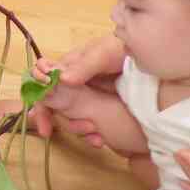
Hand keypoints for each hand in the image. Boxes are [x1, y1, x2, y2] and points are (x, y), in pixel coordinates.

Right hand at [0, 36, 126, 144]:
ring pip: (69, 117)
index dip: (37, 96)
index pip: (43, 82)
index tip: (36, 109)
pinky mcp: (102, 111)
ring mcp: (88, 99)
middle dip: (51, 118)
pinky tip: (100, 140)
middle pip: (52, 103)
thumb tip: (61, 79)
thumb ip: (84, 66)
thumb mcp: (104, 53)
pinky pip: (89, 126)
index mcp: (69, 66)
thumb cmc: (124, 49)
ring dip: (76, 128)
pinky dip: (91, 135)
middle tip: (49, 131)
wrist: (154, 61)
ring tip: (94, 134)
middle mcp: (74, 83)